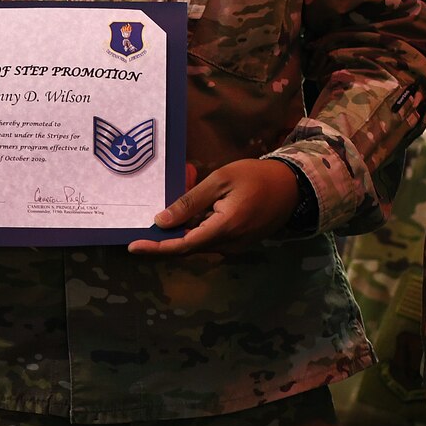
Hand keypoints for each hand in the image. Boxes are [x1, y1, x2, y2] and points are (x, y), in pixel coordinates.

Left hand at [128, 157, 300, 255]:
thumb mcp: (220, 180)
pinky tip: (189, 212)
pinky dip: (195, 229)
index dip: (156, 248)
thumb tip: (161, 221)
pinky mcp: (237, 243)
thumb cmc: (255, 177)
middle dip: (165, 237)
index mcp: (224, 229)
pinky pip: (209, 240)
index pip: (182, 245)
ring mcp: (234, 247)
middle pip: (187, 248)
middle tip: (144, 223)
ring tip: (171, 210)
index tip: (133, 247)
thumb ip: (190, 202)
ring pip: (198, 244)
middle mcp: (228, 245)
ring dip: (182, 230)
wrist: (292, 188)